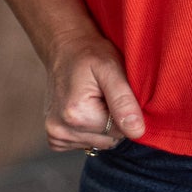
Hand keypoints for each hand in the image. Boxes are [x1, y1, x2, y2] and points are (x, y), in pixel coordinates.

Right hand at [44, 30, 146, 153]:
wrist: (65, 48)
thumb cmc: (90, 54)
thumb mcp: (111, 69)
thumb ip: (124, 101)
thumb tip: (137, 132)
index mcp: (76, 115)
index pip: (120, 132)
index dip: (123, 111)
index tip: (112, 91)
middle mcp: (60, 130)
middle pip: (109, 140)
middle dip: (112, 119)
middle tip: (103, 94)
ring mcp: (55, 136)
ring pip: (99, 143)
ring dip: (101, 124)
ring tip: (94, 99)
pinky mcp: (54, 138)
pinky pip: (85, 143)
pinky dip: (90, 129)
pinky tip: (85, 109)